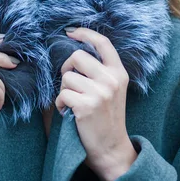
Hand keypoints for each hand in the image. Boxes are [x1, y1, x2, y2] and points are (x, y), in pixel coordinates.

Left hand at [55, 27, 137, 180]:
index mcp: (119, 72)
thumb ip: (100, 70)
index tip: (70, 32)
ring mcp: (100, 92)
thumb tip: (75, 50)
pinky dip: (61, 104)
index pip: (103, 43)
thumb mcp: (111, 89)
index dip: (85, 33)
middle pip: (76, 56)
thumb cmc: (106, 117)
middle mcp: (111, 79)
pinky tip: (70, 113)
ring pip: (67, 77)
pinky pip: (62, 94)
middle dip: (67, 68)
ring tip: (73, 103)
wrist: (112, 148)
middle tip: (71, 84)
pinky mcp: (87, 106)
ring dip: (64, 89)